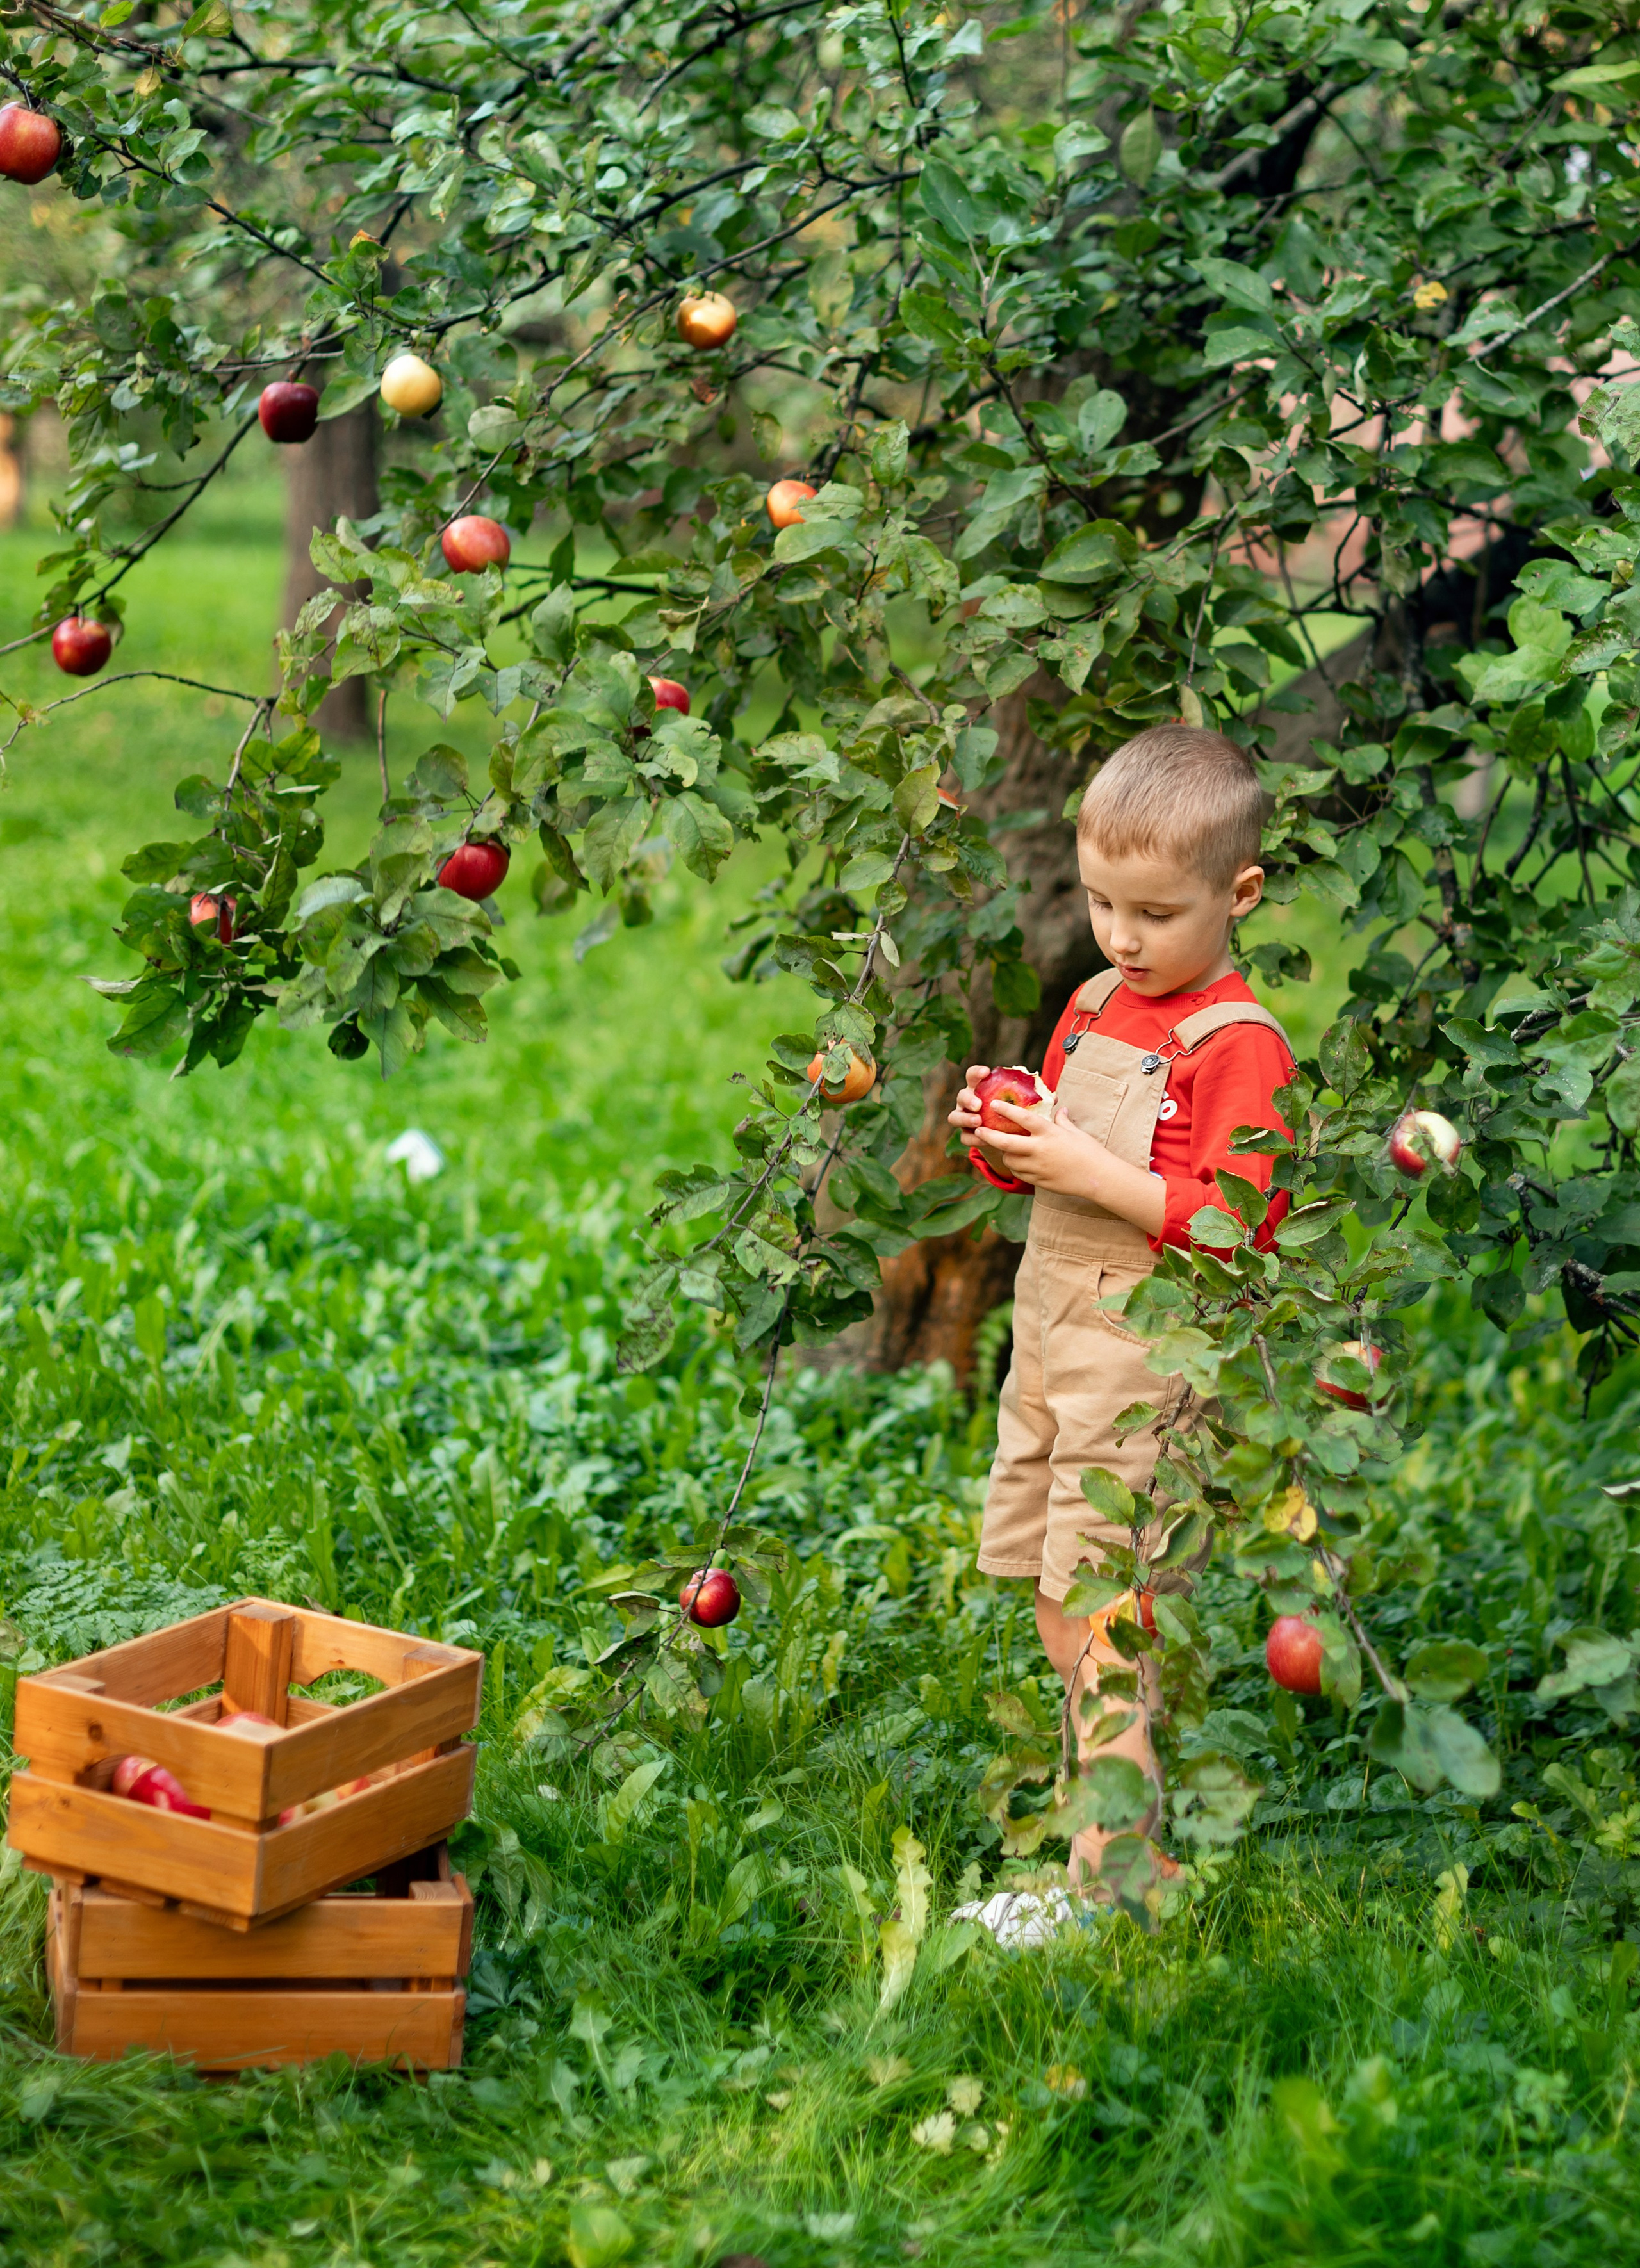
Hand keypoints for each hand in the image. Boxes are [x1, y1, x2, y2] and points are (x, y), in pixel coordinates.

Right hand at [949, 1063, 1038, 1174]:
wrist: (1008, 1138)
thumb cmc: (1016, 1116)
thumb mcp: (1023, 1106)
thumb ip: (1033, 1100)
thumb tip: (1054, 1097)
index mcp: (982, 1089)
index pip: (974, 1076)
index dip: (977, 1073)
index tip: (986, 1072)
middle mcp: (970, 1102)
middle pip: (962, 1096)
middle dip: (968, 1098)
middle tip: (979, 1104)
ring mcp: (965, 1119)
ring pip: (955, 1117)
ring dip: (965, 1118)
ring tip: (979, 1122)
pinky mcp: (967, 1135)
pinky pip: (965, 1137)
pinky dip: (972, 1138)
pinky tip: (982, 1140)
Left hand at [973, 1096, 1109, 1195]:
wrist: (1099, 1178)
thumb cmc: (1090, 1152)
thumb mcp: (1076, 1133)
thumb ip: (1063, 1121)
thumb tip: (1059, 1109)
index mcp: (1050, 1134)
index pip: (1023, 1118)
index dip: (1006, 1110)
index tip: (993, 1104)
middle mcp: (1040, 1150)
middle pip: (1006, 1143)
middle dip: (989, 1136)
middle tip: (978, 1130)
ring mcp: (1038, 1168)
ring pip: (1010, 1161)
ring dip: (1004, 1154)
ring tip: (1004, 1149)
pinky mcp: (1039, 1181)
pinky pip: (1019, 1174)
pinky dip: (1015, 1168)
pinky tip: (1018, 1163)